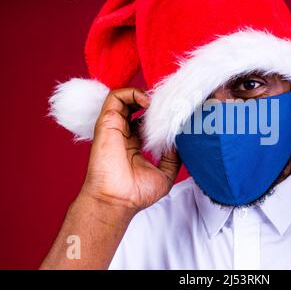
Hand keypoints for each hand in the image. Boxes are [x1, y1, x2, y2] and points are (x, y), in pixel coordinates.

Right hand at [81, 88, 180, 212]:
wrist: (117, 201)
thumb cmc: (136, 193)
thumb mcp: (165, 174)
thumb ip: (173, 157)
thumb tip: (180, 141)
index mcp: (134, 144)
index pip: (146, 120)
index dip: (160, 114)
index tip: (176, 114)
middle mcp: (124, 133)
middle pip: (137, 106)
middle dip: (154, 102)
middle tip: (170, 105)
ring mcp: (115, 127)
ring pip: (126, 98)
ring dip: (143, 95)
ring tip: (159, 103)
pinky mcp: (107, 122)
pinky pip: (115, 97)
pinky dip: (132, 93)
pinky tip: (148, 103)